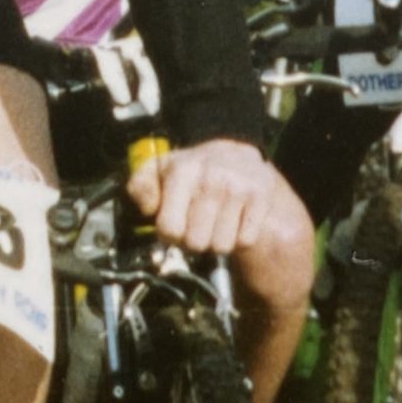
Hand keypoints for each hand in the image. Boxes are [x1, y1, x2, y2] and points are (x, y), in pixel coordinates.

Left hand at [129, 138, 283, 256]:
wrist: (235, 156)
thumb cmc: (192, 173)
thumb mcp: (158, 172)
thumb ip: (140, 188)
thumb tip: (149, 207)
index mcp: (183, 170)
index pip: (169, 229)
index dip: (170, 234)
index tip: (176, 223)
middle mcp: (212, 176)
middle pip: (196, 242)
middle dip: (195, 239)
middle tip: (198, 223)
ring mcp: (239, 186)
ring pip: (221, 246)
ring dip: (217, 240)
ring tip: (216, 221)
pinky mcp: (261, 196)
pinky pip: (245, 240)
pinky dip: (239, 237)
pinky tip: (235, 218)